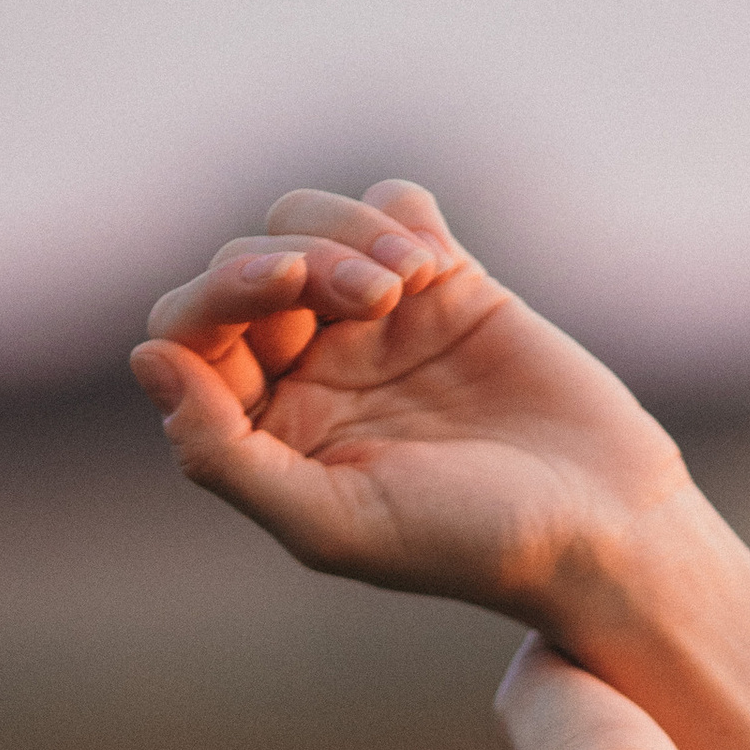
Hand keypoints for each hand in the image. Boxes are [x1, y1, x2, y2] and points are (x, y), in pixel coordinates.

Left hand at [130, 178, 749, 671]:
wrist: (603, 527)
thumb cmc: (467, 545)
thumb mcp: (332, 523)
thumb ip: (225, 457)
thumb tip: (146, 360)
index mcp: (268, 433)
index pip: (189, 333)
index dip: (218, 293)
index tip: (285, 290)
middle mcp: (309, 371)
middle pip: (245, 264)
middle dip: (290, 258)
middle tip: (370, 294)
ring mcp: (376, 323)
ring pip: (306, 221)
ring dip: (349, 232)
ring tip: (410, 285)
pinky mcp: (447, 285)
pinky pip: (390, 204)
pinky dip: (398, 214)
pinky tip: (435, 268)